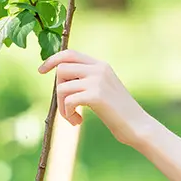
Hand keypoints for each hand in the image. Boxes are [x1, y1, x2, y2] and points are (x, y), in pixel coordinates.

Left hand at [39, 49, 156, 145]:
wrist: (138, 126)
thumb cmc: (119, 113)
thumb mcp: (102, 91)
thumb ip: (86, 81)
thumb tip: (60, 81)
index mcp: (101, 65)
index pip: (70, 53)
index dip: (52, 59)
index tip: (41, 71)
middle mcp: (99, 69)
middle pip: (61, 69)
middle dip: (57, 92)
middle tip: (66, 109)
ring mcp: (98, 80)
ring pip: (61, 87)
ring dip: (61, 107)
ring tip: (73, 118)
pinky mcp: (96, 95)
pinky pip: (68, 100)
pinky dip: (67, 114)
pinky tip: (78, 122)